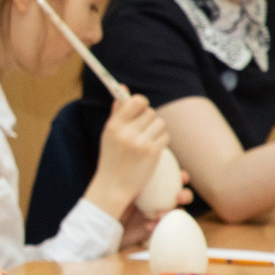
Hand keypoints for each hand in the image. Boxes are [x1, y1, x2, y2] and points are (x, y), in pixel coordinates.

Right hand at [82, 92, 173, 219]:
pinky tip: (152, 150)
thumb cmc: (111, 159)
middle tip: (143, 131)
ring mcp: (140, 142)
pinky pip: (165, 137)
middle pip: (150, 112)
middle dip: (149, 120)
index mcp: (113, 125)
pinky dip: (161, 141)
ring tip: (147, 140)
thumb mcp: (109, 134)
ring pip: (160, 123)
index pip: (136, 101)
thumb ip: (117, 111)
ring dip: (157, 130)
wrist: (113, 186)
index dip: (142, 103)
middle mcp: (126, 132)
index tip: (140, 110)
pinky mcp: (152, 152)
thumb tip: (123, 87)